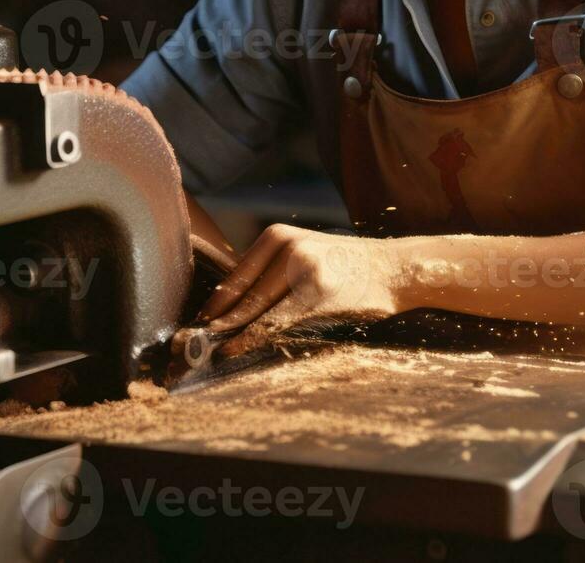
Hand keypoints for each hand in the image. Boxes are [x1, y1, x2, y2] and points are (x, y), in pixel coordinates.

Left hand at [195, 224, 402, 357]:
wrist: (393, 268)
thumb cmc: (346, 267)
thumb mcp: (304, 252)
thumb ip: (270, 270)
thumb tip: (230, 305)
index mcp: (277, 235)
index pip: (234, 276)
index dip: (213, 305)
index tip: (197, 325)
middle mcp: (285, 246)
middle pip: (239, 293)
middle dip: (215, 322)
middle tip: (191, 343)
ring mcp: (300, 268)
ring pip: (253, 309)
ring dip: (228, 333)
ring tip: (208, 351)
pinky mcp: (314, 292)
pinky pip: (273, 321)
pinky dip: (250, 338)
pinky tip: (235, 349)